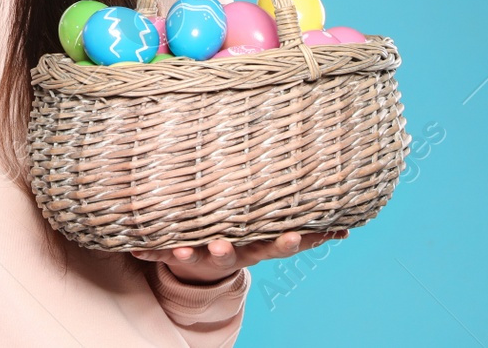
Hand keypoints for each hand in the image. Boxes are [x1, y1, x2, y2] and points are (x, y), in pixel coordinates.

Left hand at [131, 229, 347, 286]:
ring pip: (200, 255)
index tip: (295, 234)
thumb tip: (350, 225)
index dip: (288, 240)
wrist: (205, 262)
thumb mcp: (270, 233)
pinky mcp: (177, 252)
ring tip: (184, 250)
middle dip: (230, 250)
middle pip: (238, 253)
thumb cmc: (241, 232)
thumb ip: (309, 230)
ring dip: (192, 254)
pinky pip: (161, 253)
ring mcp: (206, 253)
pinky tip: (136, 249)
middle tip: (226, 245)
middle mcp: (236, 250)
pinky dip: (150, 251)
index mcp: (258, 243)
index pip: (278, 243)